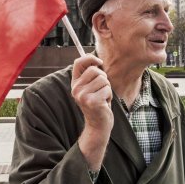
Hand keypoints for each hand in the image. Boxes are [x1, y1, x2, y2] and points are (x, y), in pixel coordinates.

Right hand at [71, 54, 112, 169]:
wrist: (98, 125)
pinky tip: (104, 103)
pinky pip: (107, 89)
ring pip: (103, 79)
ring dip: (107, 88)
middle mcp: (76, 89)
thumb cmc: (98, 104)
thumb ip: (91, 75)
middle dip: (103, 78)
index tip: (99, 62)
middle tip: (101, 90)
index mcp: (75, 83)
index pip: (78, 62)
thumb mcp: (91, 88)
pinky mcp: (92, 101)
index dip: (90, 58)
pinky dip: (109, 95)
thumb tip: (97, 60)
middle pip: (95, 70)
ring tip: (102, 97)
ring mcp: (83, 96)